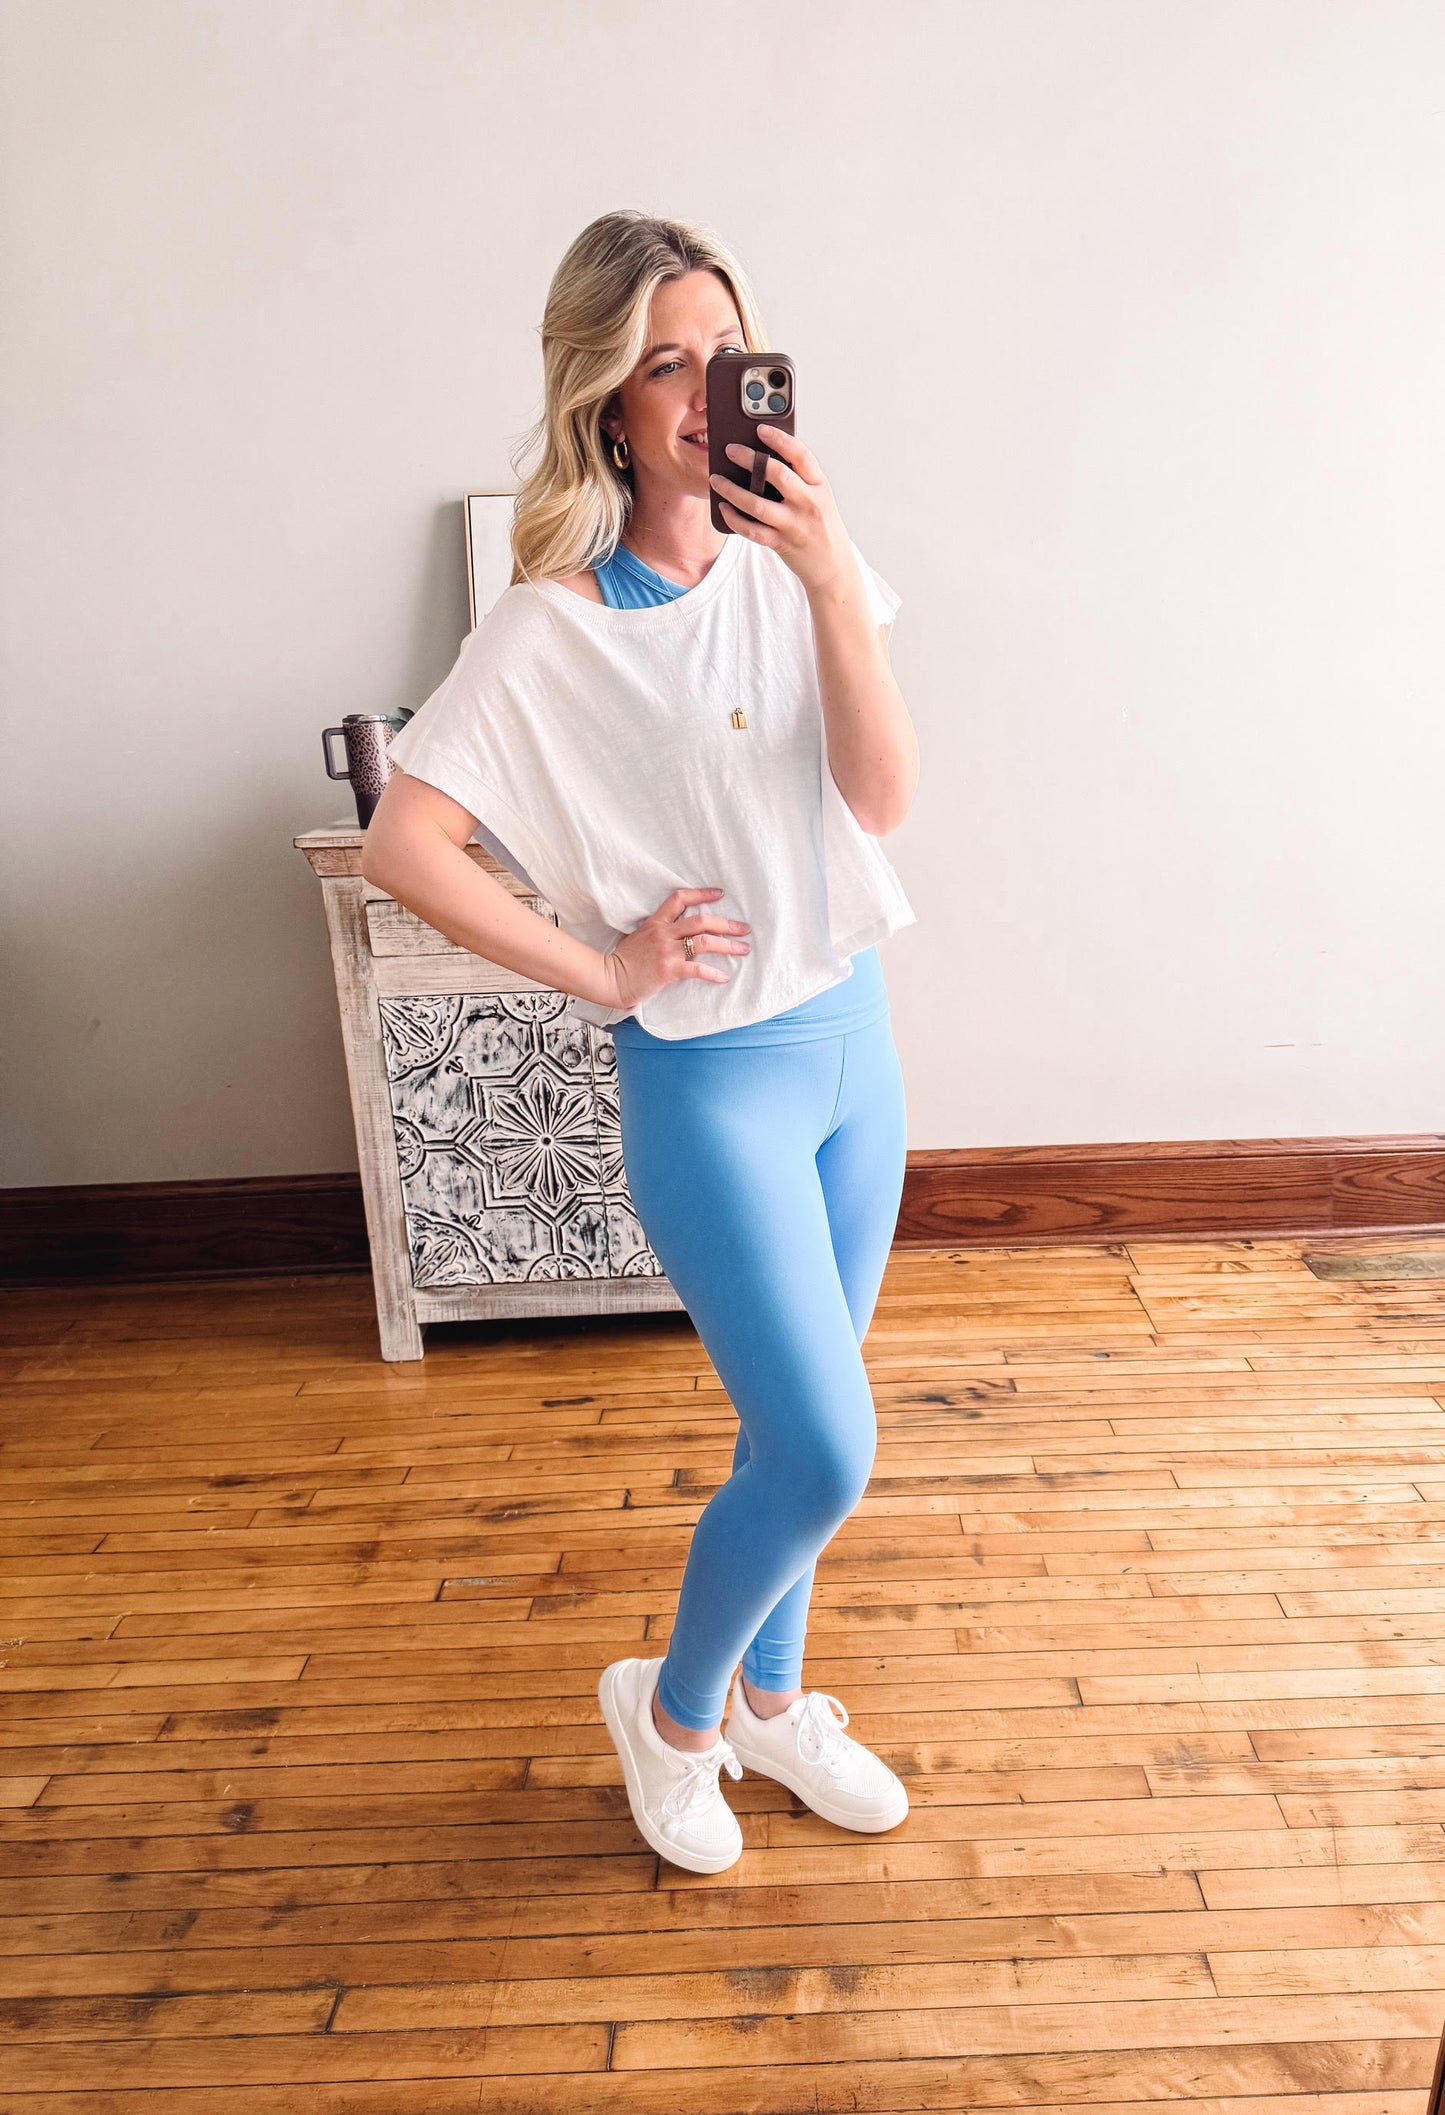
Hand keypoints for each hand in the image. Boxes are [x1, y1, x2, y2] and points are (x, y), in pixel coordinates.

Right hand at [601, 887, 750, 1012]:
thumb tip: (673, 930)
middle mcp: (663, 933)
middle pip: (702, 921)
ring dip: (728, 945)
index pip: (680, 898)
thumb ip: (656, 931)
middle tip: (744, 928)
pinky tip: (724, 977)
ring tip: (743, 949)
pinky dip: (713, 973)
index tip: (719, 893)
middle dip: (727, 924)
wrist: (609, 979)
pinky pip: (697, 969)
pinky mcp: (668, 970)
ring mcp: (666, 951)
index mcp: (656, 922)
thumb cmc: (622, 961)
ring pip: (704, 942)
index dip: (702, 894)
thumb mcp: (637, 937)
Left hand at [709, 425, 856, 596]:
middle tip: (730, 449)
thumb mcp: (819, 497)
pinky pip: (752, 530)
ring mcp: (794, 525)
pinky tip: (723, 508)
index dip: (780, 439)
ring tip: (716, 480)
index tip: (760, 428)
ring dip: (732, 490)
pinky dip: (734, 518)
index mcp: (819, 485)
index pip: (801, 455)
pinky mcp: (782, 544)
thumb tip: (763, 457)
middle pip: (777, 474)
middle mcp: (808, 503)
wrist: (833, 566)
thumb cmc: (821, 526)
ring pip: (758, 504)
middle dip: (749, 459)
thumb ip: (799, 479)